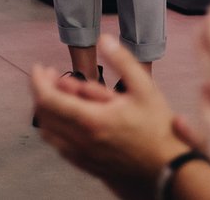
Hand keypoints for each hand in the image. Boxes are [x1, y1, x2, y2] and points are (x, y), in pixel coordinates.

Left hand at [31, 36, 187, 198]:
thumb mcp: (146, 89)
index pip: (46, 99)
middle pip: (42, 113)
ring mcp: (82, 156)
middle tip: (51, 76)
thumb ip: (123, 61)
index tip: (40, 67)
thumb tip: (103, 39)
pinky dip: (55, 127)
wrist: (172, 170)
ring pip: (48, 132)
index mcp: (90, 120)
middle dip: (41, 90)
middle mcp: (80, 140)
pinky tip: (70, 116)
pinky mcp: (87, 165)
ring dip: (47, 110)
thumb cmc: (159, 130)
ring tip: (61, 94)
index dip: (37, 80)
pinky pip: (59, 146)